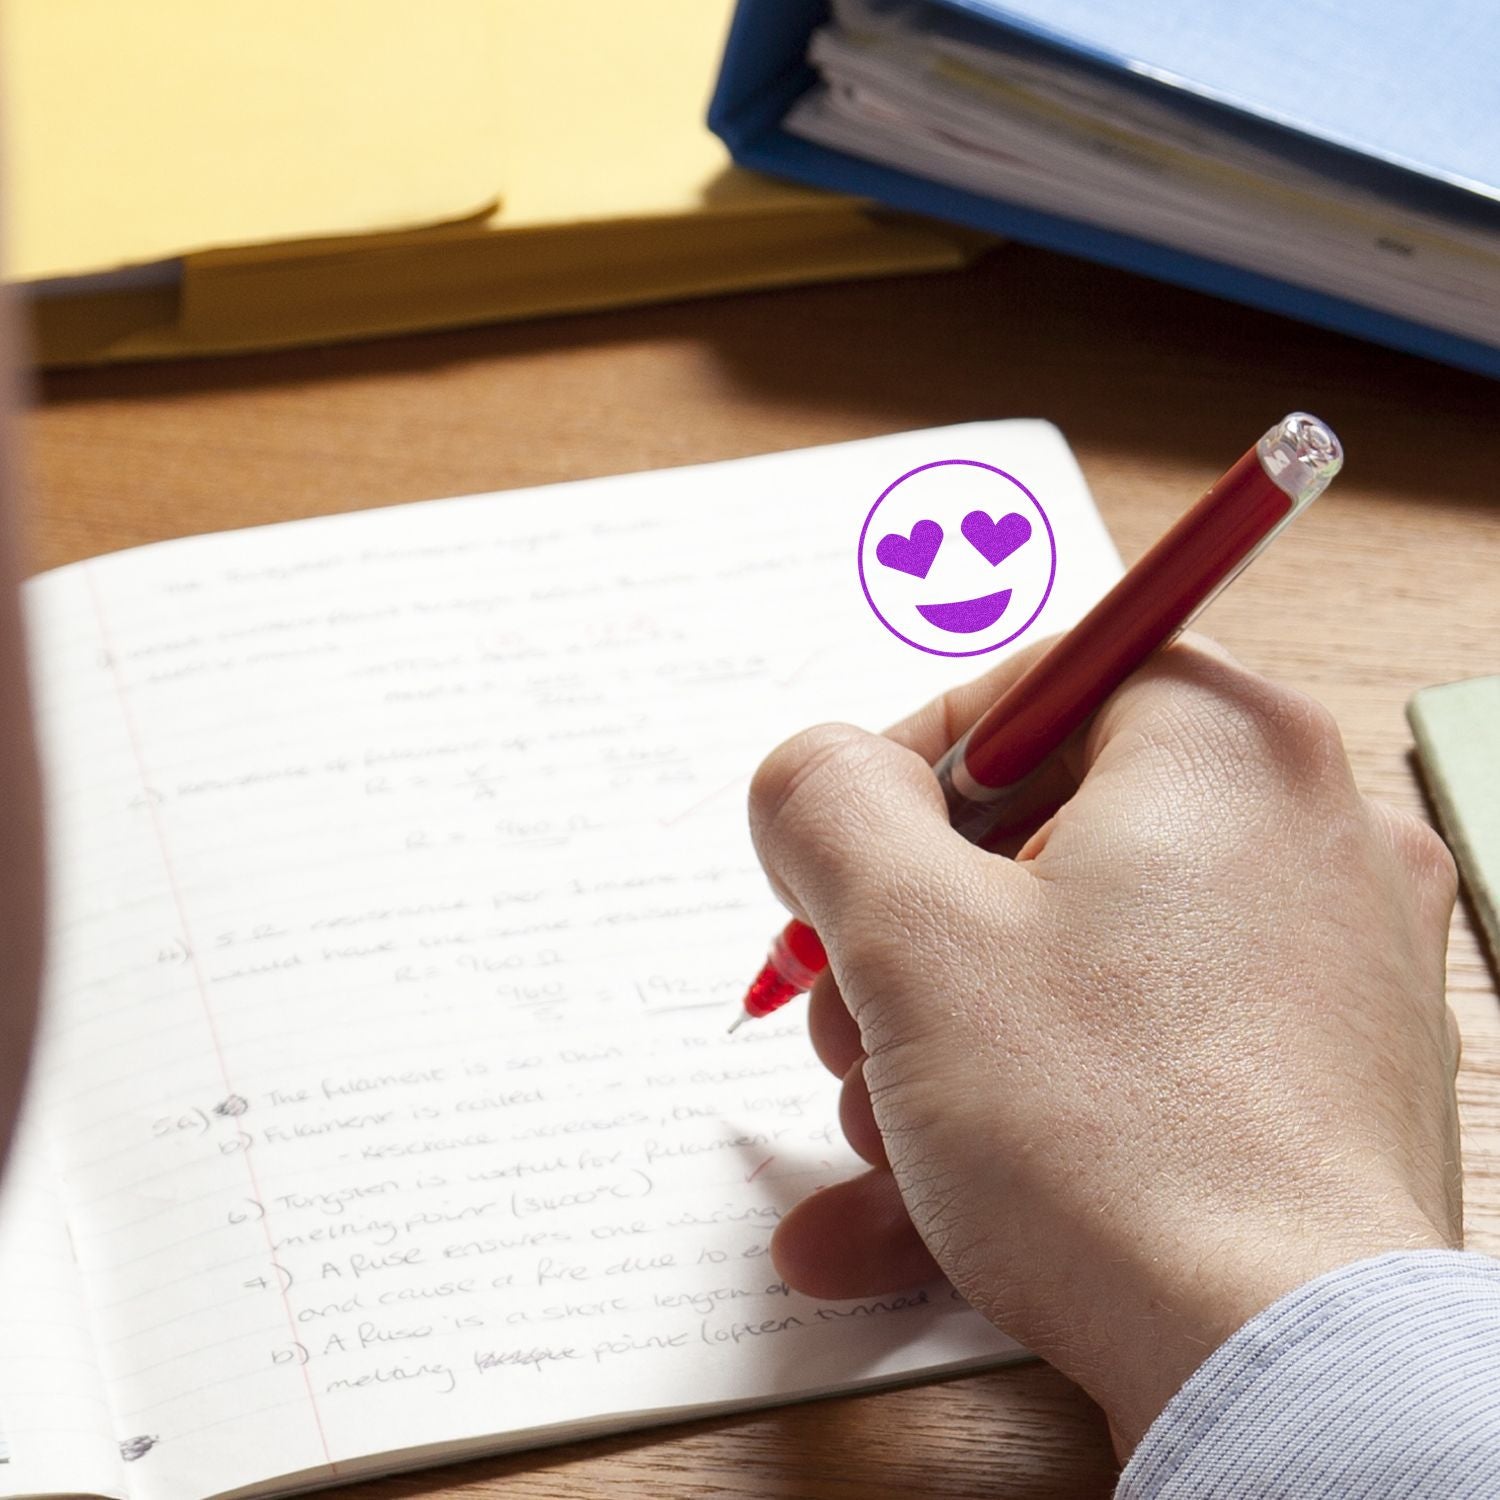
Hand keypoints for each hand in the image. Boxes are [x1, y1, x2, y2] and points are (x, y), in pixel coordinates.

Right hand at [748, 636, 1461, 1455]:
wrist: (1283, 1372)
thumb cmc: (1112, 1134)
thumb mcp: (907, 934)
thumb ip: (824, 802)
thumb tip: (815, 776)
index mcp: (1225, 747)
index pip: (1028, 689)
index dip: (900, 774)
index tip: (836, 868)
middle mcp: (1300, 833)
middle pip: (1039, 839)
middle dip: (905, 940)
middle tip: (845, 1014)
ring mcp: (1321, 964)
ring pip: (1073, 965)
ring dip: (939, 1044)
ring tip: (877, 1136)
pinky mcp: (1314, 1079)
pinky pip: (1131, 1060)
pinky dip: (1018, 1115)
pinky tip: (898, 1213)